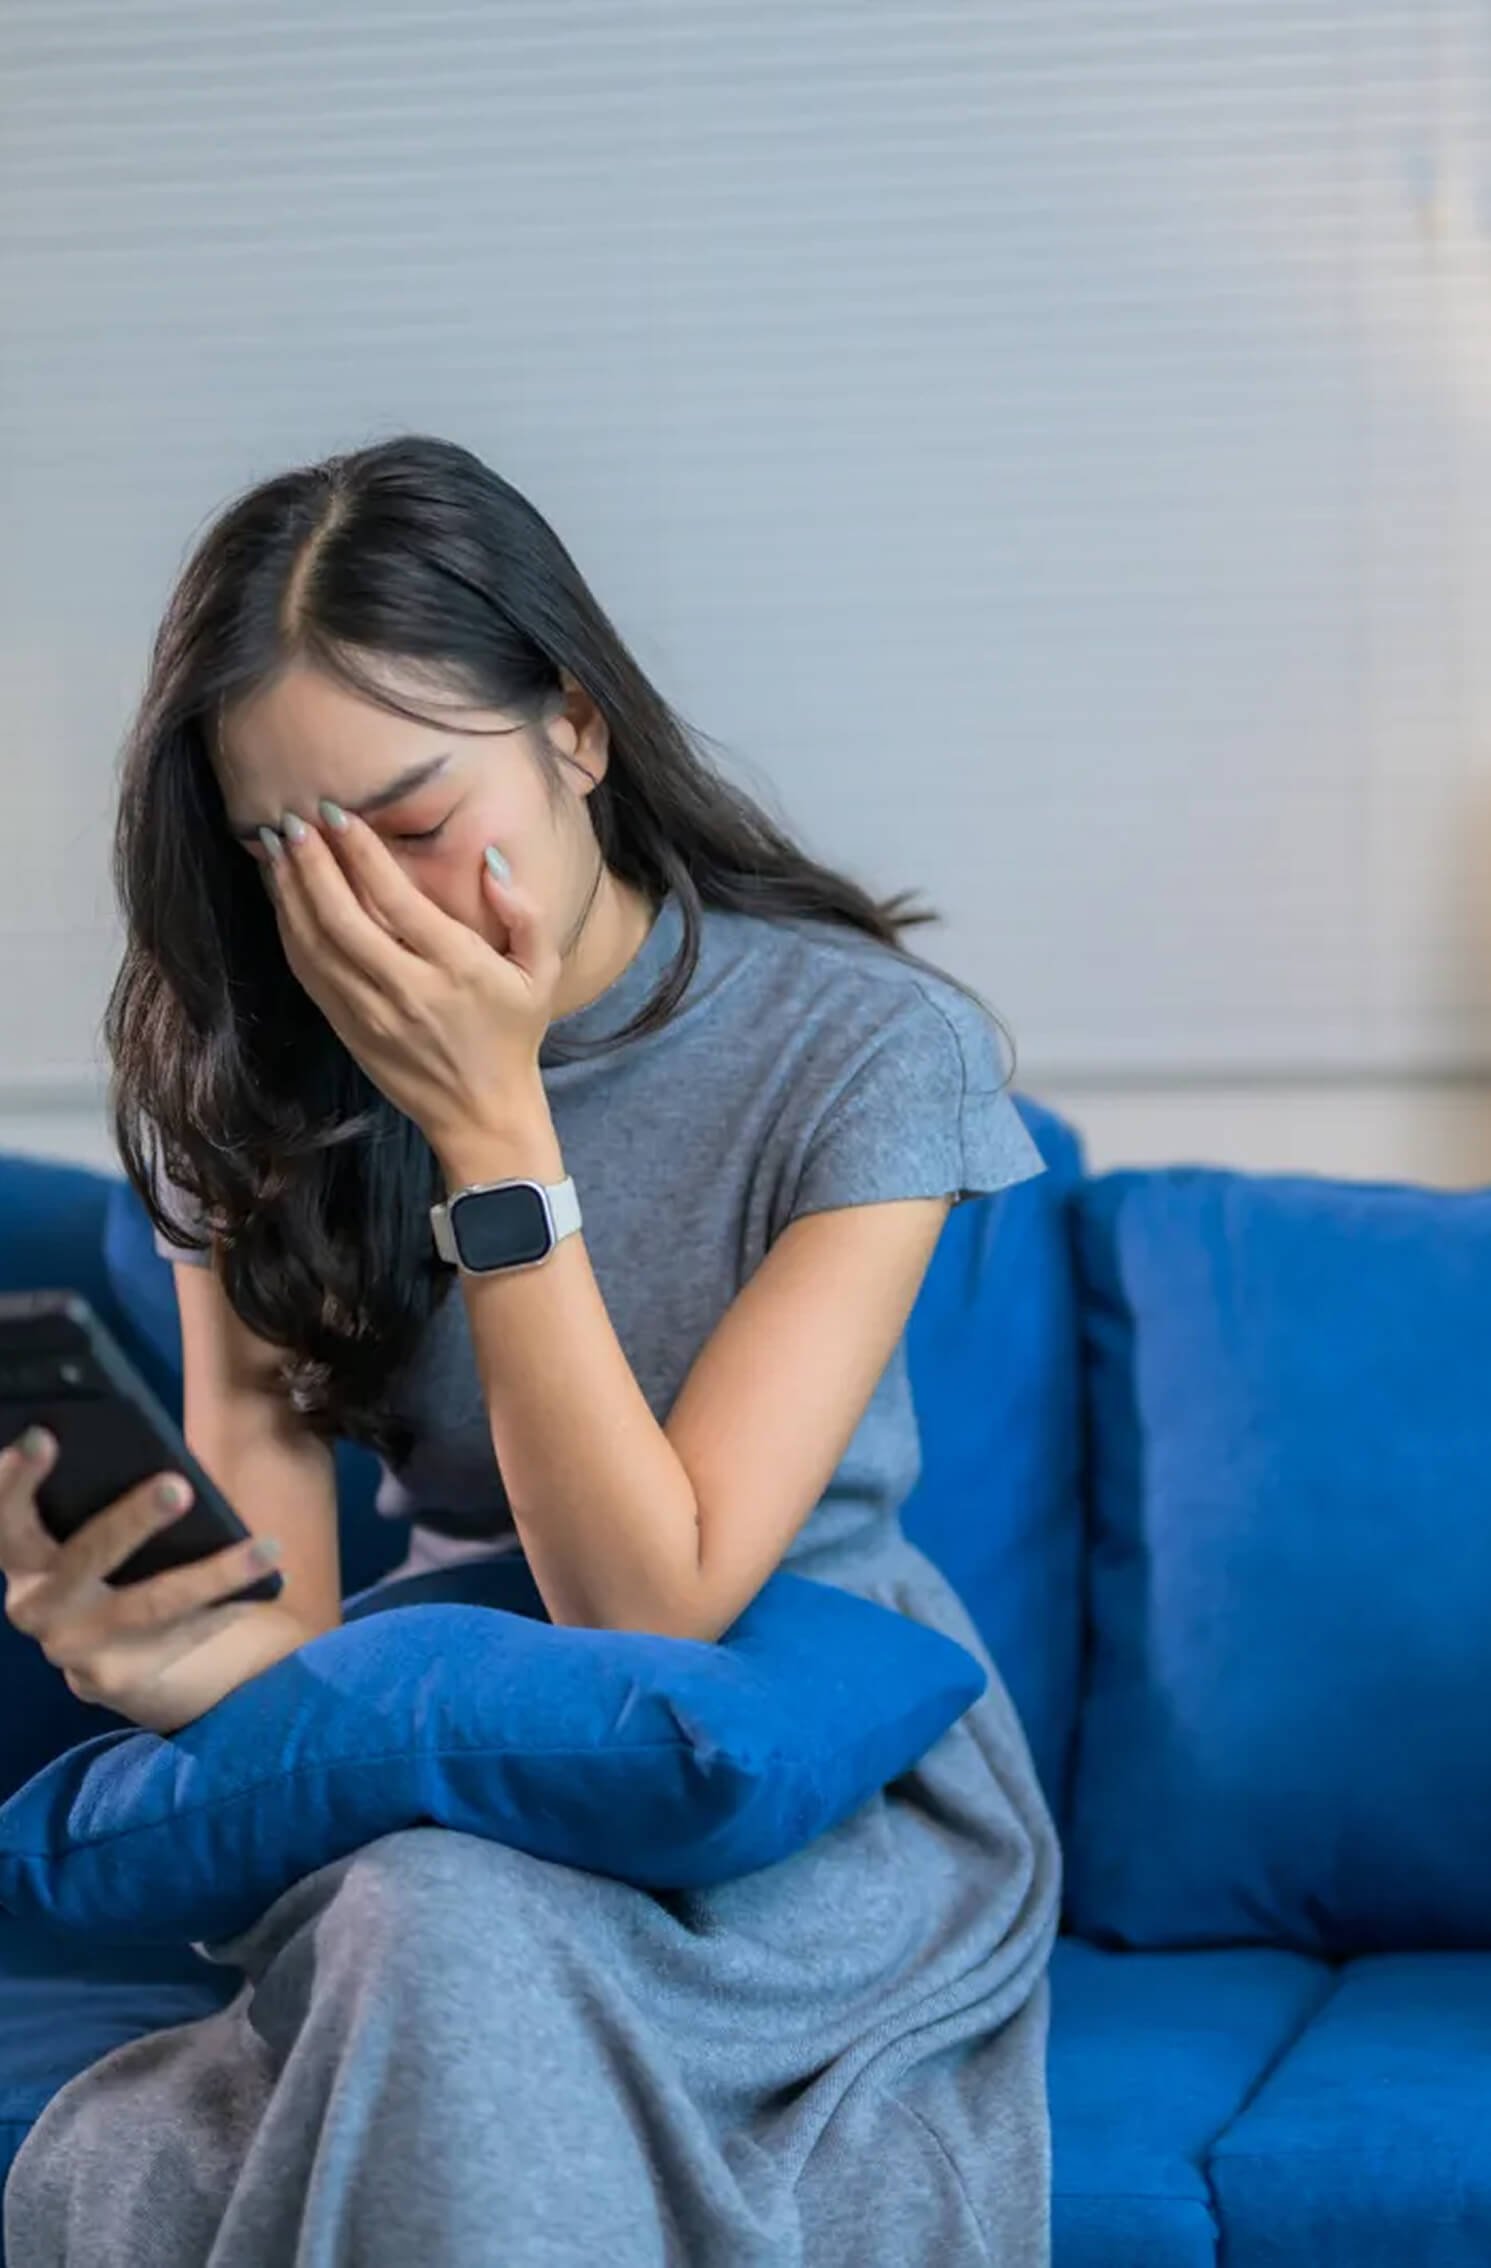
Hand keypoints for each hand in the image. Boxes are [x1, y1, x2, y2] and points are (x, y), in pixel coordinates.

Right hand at [0, 1430, 315, 1734]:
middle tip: (178, 1485)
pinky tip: (266, 1587)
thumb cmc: (104, 1563)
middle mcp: (34, 1605)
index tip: (42, 1437)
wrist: (105, 1658)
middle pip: (84, 1557)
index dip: (14, 1478)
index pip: (5, 1515)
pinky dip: (226, 1608)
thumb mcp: (86, 1533)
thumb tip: (148, 1450)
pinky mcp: (113, 1679)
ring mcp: (71, 1648)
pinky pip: (181, 1636)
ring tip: (266, 1547)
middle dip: (131, 1520)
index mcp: (21, 1557)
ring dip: (213, 1574)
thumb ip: (94, 1499)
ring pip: (149, 1604)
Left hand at [261, 807, 561, 1152]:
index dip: (361, 853)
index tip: (338, 815)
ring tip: (276, 848)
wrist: (481, 1113)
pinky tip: (282, 898)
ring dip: (290, 893)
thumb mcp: (542, 972)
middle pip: (343, 919)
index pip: (396, 900)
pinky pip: (308, 973)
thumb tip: (491, 861)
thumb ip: (525, 912)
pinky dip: (289, 930)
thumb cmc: (513, 1034)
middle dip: (311, 864)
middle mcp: (409, 990)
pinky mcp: (349, 1030)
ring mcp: (372, 1014)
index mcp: (458, 968)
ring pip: (315, 945)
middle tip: (293, 820)